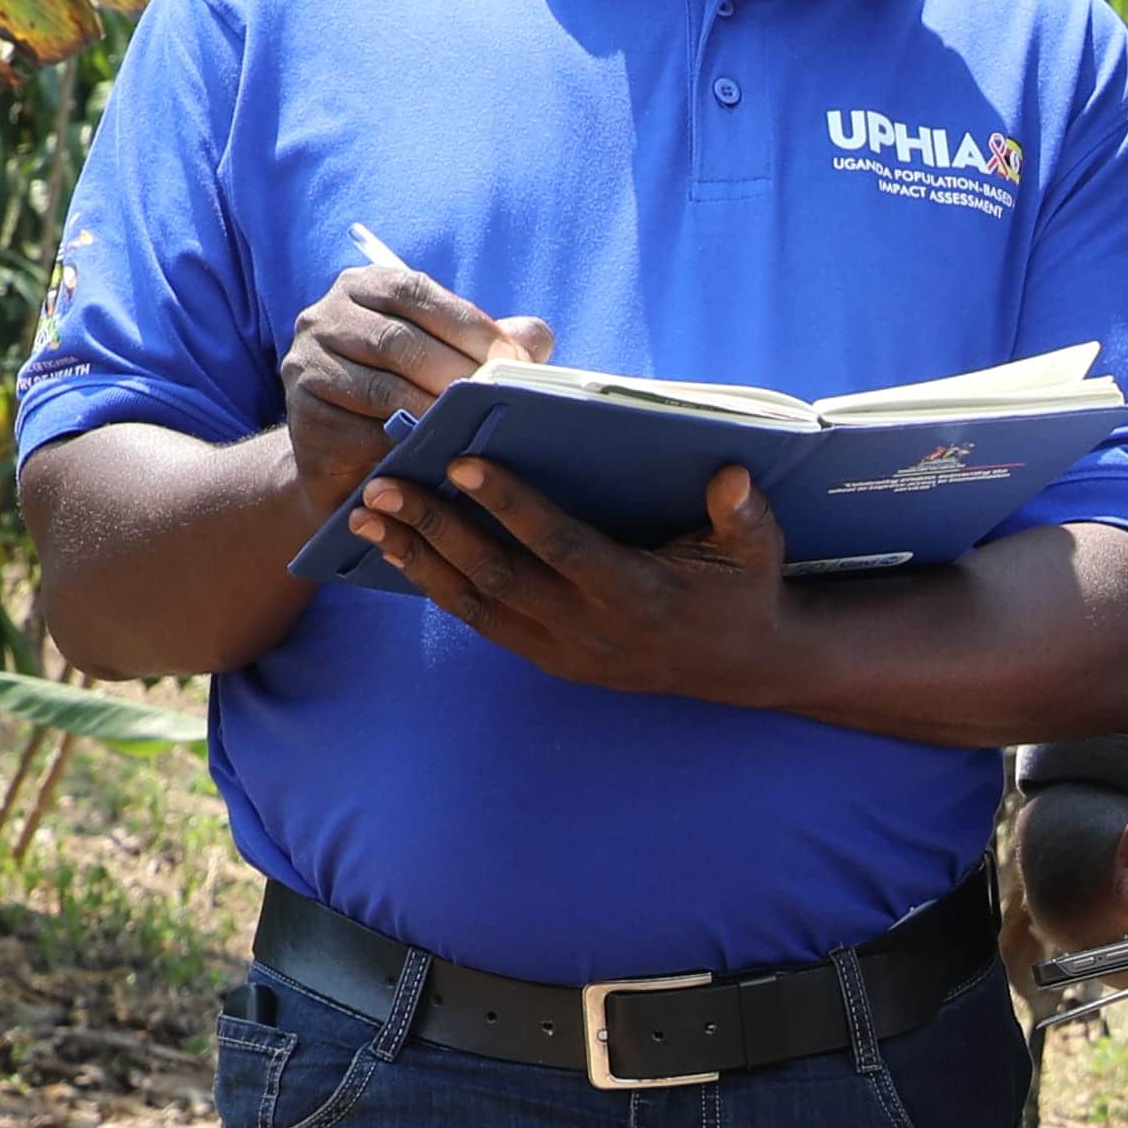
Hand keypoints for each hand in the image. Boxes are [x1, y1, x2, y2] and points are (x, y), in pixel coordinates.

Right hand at [280, 253, 548, 525]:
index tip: (513, 356)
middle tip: (497, 399)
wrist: (348, 462)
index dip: (468, 325)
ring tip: (474, 426)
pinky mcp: (304, 418)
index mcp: (364, 287)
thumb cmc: (410, 397)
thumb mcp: (450, 361)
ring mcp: (307, 366)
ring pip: (381, 387)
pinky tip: (436, 452)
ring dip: (434, 409)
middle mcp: (324, 317)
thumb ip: (491, 343)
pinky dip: (403, 443)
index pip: (416, 292)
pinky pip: (360, 431)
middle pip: (398, 341)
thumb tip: (537, 336)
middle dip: (456, 371)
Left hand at [346, 450, 816, 704]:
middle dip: (436, 529)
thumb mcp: (759, 549)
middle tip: (382, 487)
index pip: (560, 545)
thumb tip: (732, 474)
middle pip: (499, 577)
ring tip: (368, 519)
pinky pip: (485, 624)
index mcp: (637, 594)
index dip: (511, 506)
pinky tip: (401, 553)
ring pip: (478, 605)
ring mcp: (568, 653)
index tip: (463, 462)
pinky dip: (439, 588)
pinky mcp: (554, 662)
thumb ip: (744, 514)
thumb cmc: (746, 588)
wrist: (745, 665)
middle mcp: (593, 631)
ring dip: (419, 560)